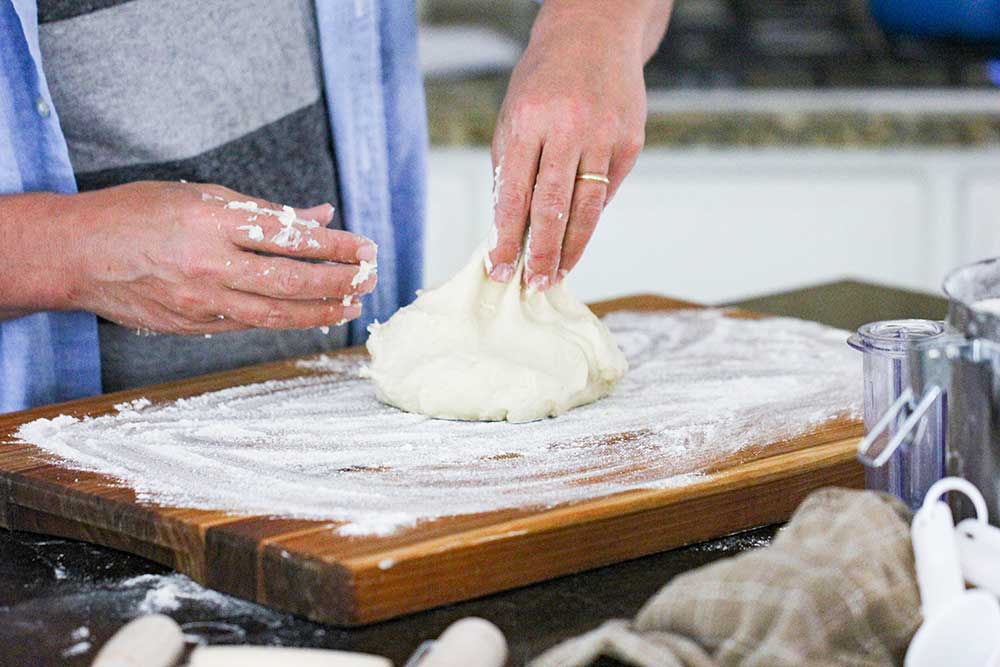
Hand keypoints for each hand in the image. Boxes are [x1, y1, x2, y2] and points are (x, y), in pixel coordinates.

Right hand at [61, 181, 376, 334]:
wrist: (79, 255)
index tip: (366, 246)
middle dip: (339, 281)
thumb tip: (320, 214)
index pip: (291, 238)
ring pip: (276, 313)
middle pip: (292, 281)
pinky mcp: (194, 326)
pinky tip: (309, 313)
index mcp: (212, 223)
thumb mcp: (201, 195)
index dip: (336, 246)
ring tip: (351, 304)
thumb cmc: (138, 214)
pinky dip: (284, 318)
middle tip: (370, 277)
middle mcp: (210, 266)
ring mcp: (202, 302)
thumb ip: (264, 210)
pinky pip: (250, 324)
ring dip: (321, 311)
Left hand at [487, 2, 653, 290]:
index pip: (513, 194)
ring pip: (587, 207)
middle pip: (553, 208)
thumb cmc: (543, 82)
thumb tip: (509, 229)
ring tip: (558, 274)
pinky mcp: (631, 141)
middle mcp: (568, 128)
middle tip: (534, 285)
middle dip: (542, 253)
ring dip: (571, 247)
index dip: (506, 237)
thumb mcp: (513, 115)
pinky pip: (607, 190)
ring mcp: (605, 134)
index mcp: (528, 121)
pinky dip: (590, 215)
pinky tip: (578, 235)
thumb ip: (511, 168)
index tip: (499, 267)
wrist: (594, 34)